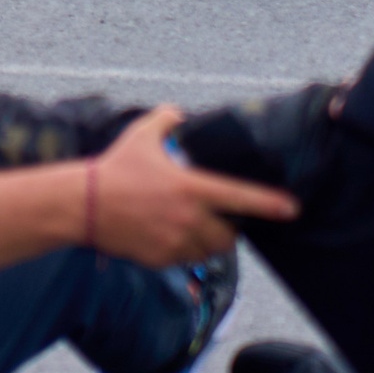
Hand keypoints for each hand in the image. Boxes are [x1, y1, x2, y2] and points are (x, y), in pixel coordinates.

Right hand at [86, 108, 296, 265]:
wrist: (82, 205)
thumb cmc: (114, 168)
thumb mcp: (140, 137)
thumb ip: (165, 120)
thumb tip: (179, 113)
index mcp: (191, 188)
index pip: (241, 197)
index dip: (270, 203)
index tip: (292, 208)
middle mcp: (189, 218)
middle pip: (229, 236)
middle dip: (229, 230)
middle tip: (220, 221)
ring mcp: (176, 242)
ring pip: (208, 250)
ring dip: (207, 242)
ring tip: (194, 229)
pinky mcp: (161, 258)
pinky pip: (184, 259)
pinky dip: (183, 251)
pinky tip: (168, 237)